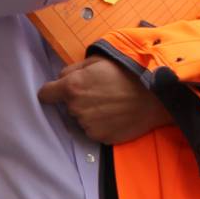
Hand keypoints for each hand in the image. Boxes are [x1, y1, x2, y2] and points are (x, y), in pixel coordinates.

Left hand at [37, 56, 170, 144]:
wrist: (154, 97)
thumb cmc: (128, 74)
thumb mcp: (99, 60)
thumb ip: (74, 69)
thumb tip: (61, 77)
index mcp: (72, 87)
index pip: (45, 94)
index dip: (51, 92)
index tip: (56, 92)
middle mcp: (76, 108)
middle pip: (68, 106)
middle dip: (78, 100)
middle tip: (100, 92)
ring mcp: (88, 125)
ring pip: (81, 119)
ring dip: (90, 113)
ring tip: (111, 104)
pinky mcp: (100, 138)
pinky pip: (94, 130)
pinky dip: (101, 125)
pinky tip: (115, 115)